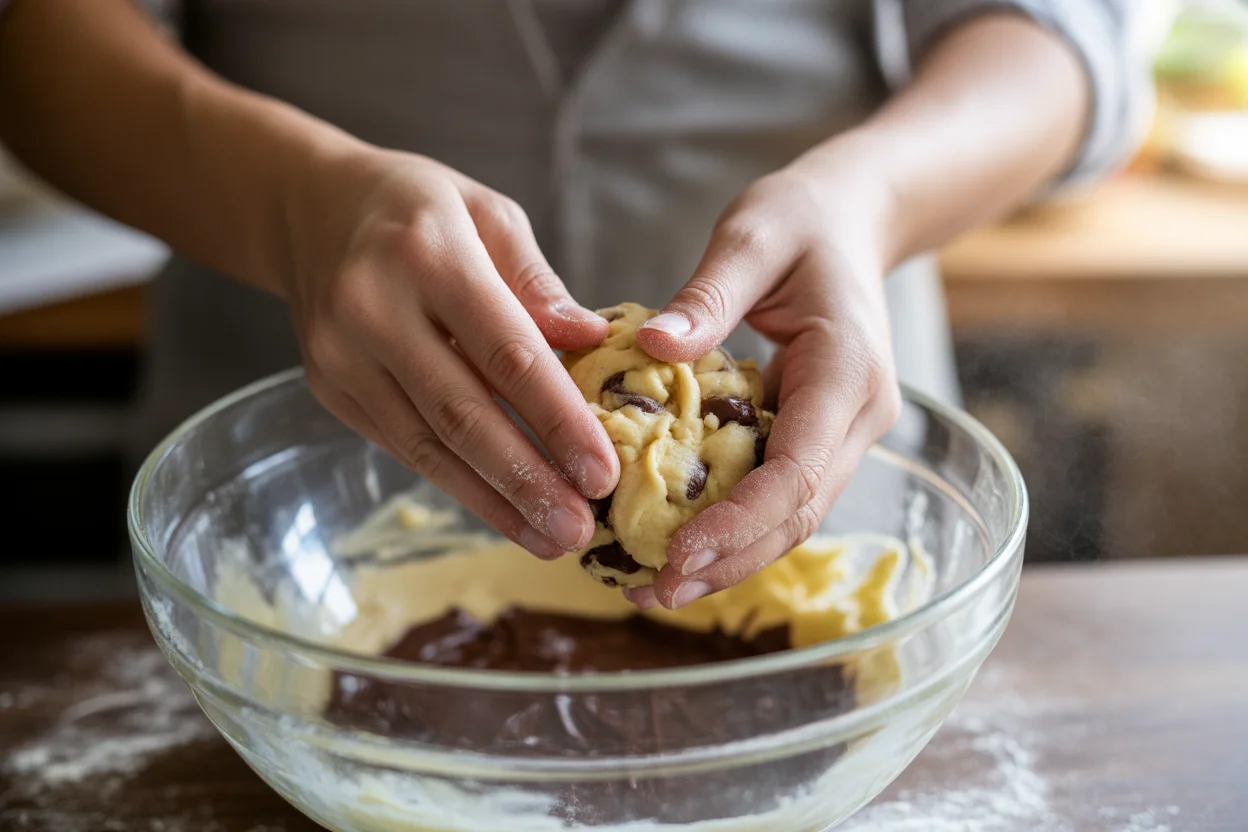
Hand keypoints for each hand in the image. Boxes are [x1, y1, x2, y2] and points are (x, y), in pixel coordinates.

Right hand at [284, 149, 618, 557]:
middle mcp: (373, 309)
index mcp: (428, 255)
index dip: (557, 418)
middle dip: (526, 480)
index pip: (505, 351)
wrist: (309, 208)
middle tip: (579, 529)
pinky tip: (502, 513)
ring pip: (426, 446)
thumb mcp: (488, 213)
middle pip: (461, 413)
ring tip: (550, 539)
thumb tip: (592, 339)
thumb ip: (537, 281)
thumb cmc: (419, 209)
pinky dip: (456, 486)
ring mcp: (341, 356)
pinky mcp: (330, 391)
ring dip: (493, 502)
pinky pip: (402, 447)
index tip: (602, 471)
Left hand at [628, 157, 902, 608]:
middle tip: (650, 590)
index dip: (741, 522)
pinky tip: (678, 541)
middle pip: (796, 514)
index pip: (798, 472)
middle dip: (728, 560)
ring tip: (652, 586)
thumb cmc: (801, 221)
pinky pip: (777, 494)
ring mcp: (841, 433)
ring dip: (729, 557)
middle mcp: (857, 418)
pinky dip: (732, 526)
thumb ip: (709, 293)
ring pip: (790, 517)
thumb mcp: (752, 236)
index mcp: (847, 374)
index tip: (679, 554)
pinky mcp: (816, 435)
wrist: (850, 221)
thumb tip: (652, 350)